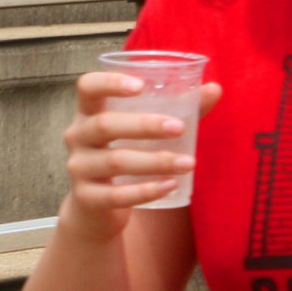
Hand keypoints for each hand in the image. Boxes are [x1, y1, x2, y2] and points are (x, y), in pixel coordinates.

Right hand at [60, 72, 220, 235]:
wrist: (95, 207)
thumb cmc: (123, 154)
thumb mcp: (142, 132)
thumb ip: (176, 109)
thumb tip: (215, 88)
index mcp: (88, 112)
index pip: (88, 87)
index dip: (110, 83)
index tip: (141, 86)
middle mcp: (77, 137)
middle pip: (104, 125)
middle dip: (144, 125)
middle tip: (178, 128)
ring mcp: (79, 169)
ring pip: (116, 162)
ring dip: (155, 161)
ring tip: (188, 163)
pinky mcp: (87, 199)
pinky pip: (118, 196)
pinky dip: (147, 190)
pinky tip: (171, 186)